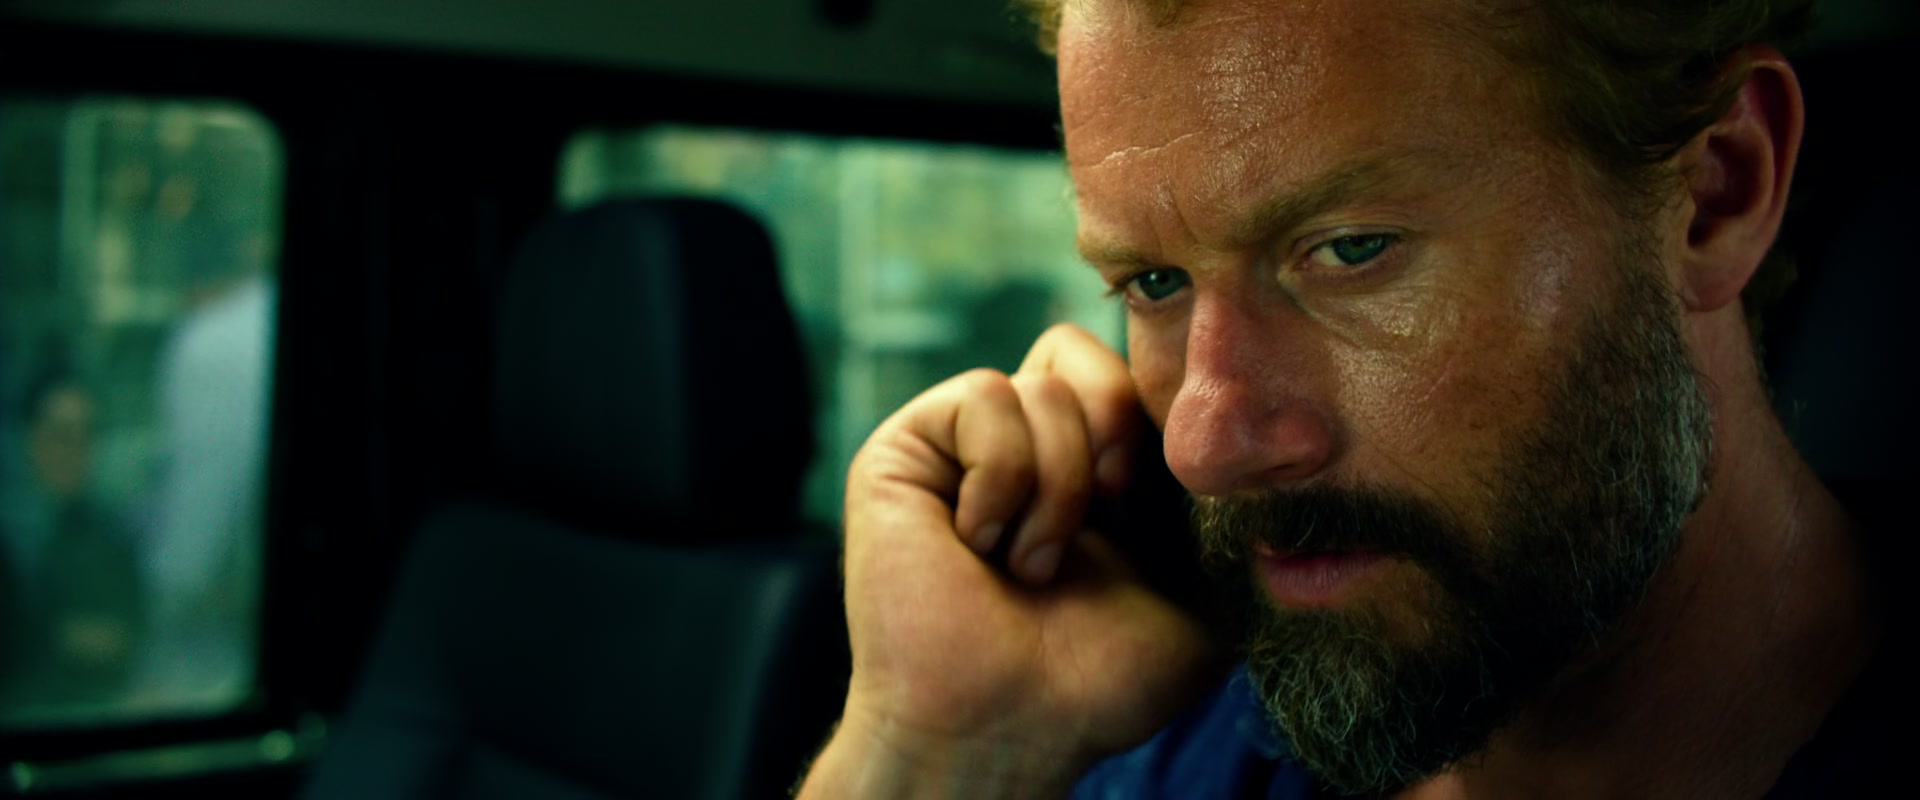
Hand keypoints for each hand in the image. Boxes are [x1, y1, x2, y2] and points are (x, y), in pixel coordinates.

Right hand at [802, 324, 1227, 797]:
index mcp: (1093, 465)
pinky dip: (1002, 478)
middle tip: (1105, 521)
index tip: (1155, 509)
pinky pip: (984, 396)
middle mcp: (1026, 443)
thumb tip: (1252, 441)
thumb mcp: (1205, 593)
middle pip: (1090, 355)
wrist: (1006, 727)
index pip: (1136, 375)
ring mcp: (964, 443)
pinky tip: (980, 544)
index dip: (1160, 428)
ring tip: (1029, 566)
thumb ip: (1229, 516)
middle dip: (1117, 441)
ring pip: (1043, 383)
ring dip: (1057, 488)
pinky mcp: (908, 447)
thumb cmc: (1097, 682)